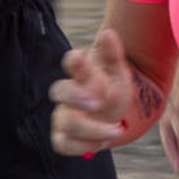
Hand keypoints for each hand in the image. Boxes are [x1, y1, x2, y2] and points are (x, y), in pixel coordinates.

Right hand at [51, 25, 154, 157]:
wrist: (115, 113)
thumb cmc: (112, 88)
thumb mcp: (119, 72)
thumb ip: (113, 55)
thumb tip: (107, 33)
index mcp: (82, 73)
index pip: (72, 62)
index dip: (76, 61)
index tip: (85, 59)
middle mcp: (69, 94)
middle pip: (59, 90)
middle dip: (76, 97)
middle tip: (97, 104)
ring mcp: (64, 115)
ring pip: (66, 122)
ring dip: (92, 128)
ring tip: (117, 130)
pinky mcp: (63, 136)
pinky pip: (63, 144)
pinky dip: (83, 146)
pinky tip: (101, 143)